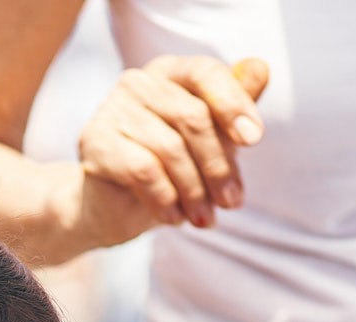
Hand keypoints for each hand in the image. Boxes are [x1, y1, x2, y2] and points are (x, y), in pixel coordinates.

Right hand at [75, 55, 270, 247]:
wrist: (111, 208)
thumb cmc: (169, 169)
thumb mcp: (210, 140)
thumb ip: (234, 104)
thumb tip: (260, 68)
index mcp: (170, 72)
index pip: (206, 73)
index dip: (233, 104)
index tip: (253, 140)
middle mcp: (138, 82)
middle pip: (193, 117)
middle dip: (218, 166)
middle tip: (232, 202)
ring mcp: (112, 109)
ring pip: (171, 149)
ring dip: (195, 192)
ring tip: (204, 219)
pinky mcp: (95, 141)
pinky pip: (144, 171)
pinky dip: (166, 199)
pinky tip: (174, 219)